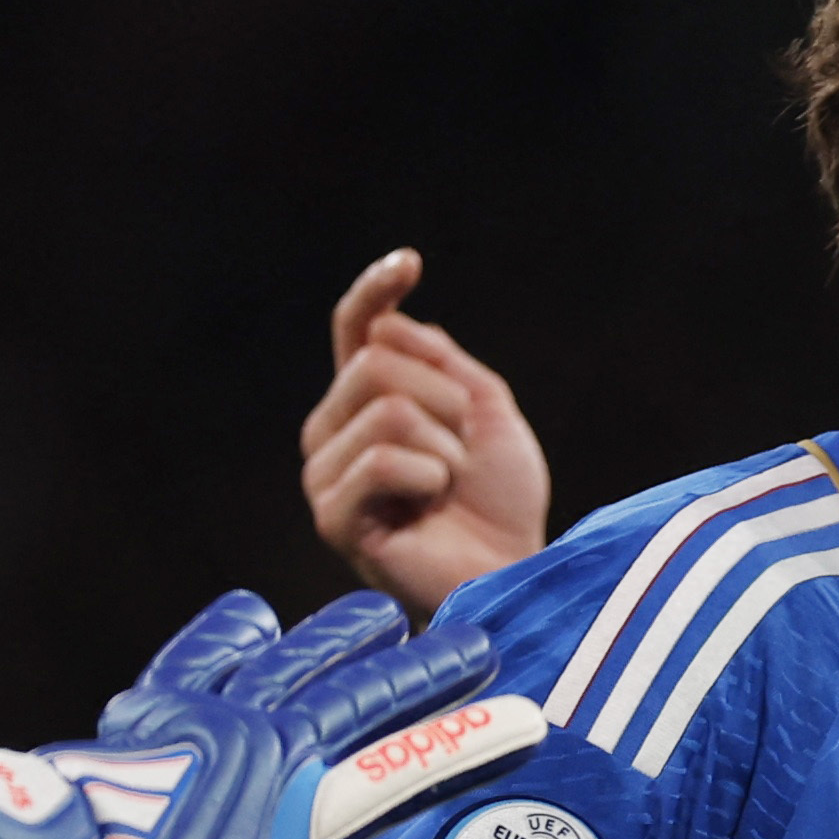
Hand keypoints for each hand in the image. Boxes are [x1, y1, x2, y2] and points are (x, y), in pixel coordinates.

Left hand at [0, 590, 503, 838]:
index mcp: (281, 773)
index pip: (393, 741)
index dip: (460, 727)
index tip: (521, 701)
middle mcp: (242, 727)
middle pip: (342, 683)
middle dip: (408, 664)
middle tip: (464, 638)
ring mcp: (182, 718)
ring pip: (272, 661)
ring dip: (325, 639)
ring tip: (364, 616)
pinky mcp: (132, 724)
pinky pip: (187, 666)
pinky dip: (221, 641)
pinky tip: (244, 620)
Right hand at [303, 250, 552, 616]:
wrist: (513, 574)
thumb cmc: (501, 505)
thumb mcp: (489, 416)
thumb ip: (446, 364)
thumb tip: (396, 324)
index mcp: (368, 399)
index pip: (357, 328)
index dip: (375, 290)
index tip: (411, 264)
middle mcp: (334, 428)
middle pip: (378, 363)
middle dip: (446, 404)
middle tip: (463, 457)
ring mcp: (325, 471)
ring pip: (386, 409)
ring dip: (445, 450)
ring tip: (448, 490)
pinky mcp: (331, 514)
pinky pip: (382, 459)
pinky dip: (429, 480)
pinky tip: (430, 510)